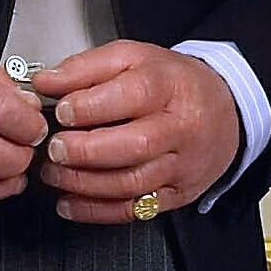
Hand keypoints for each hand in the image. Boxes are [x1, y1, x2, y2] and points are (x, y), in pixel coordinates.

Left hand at [34, 39, 243, 222]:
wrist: (224, 111)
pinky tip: (70, 202)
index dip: (91, 106)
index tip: (62, 111)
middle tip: (56, 148)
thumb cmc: (173, 85)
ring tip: (55, 174)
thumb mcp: (132, 59)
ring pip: (133, 183)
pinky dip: (97, 211)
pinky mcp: (177, 194)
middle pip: (136, 145)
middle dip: (86, 151)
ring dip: (85, 183)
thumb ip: (86, 68)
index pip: (133, 95)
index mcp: (169, 86)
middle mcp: (181, 128)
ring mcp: (181, 165)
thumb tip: (46, 82)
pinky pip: (135, 209)